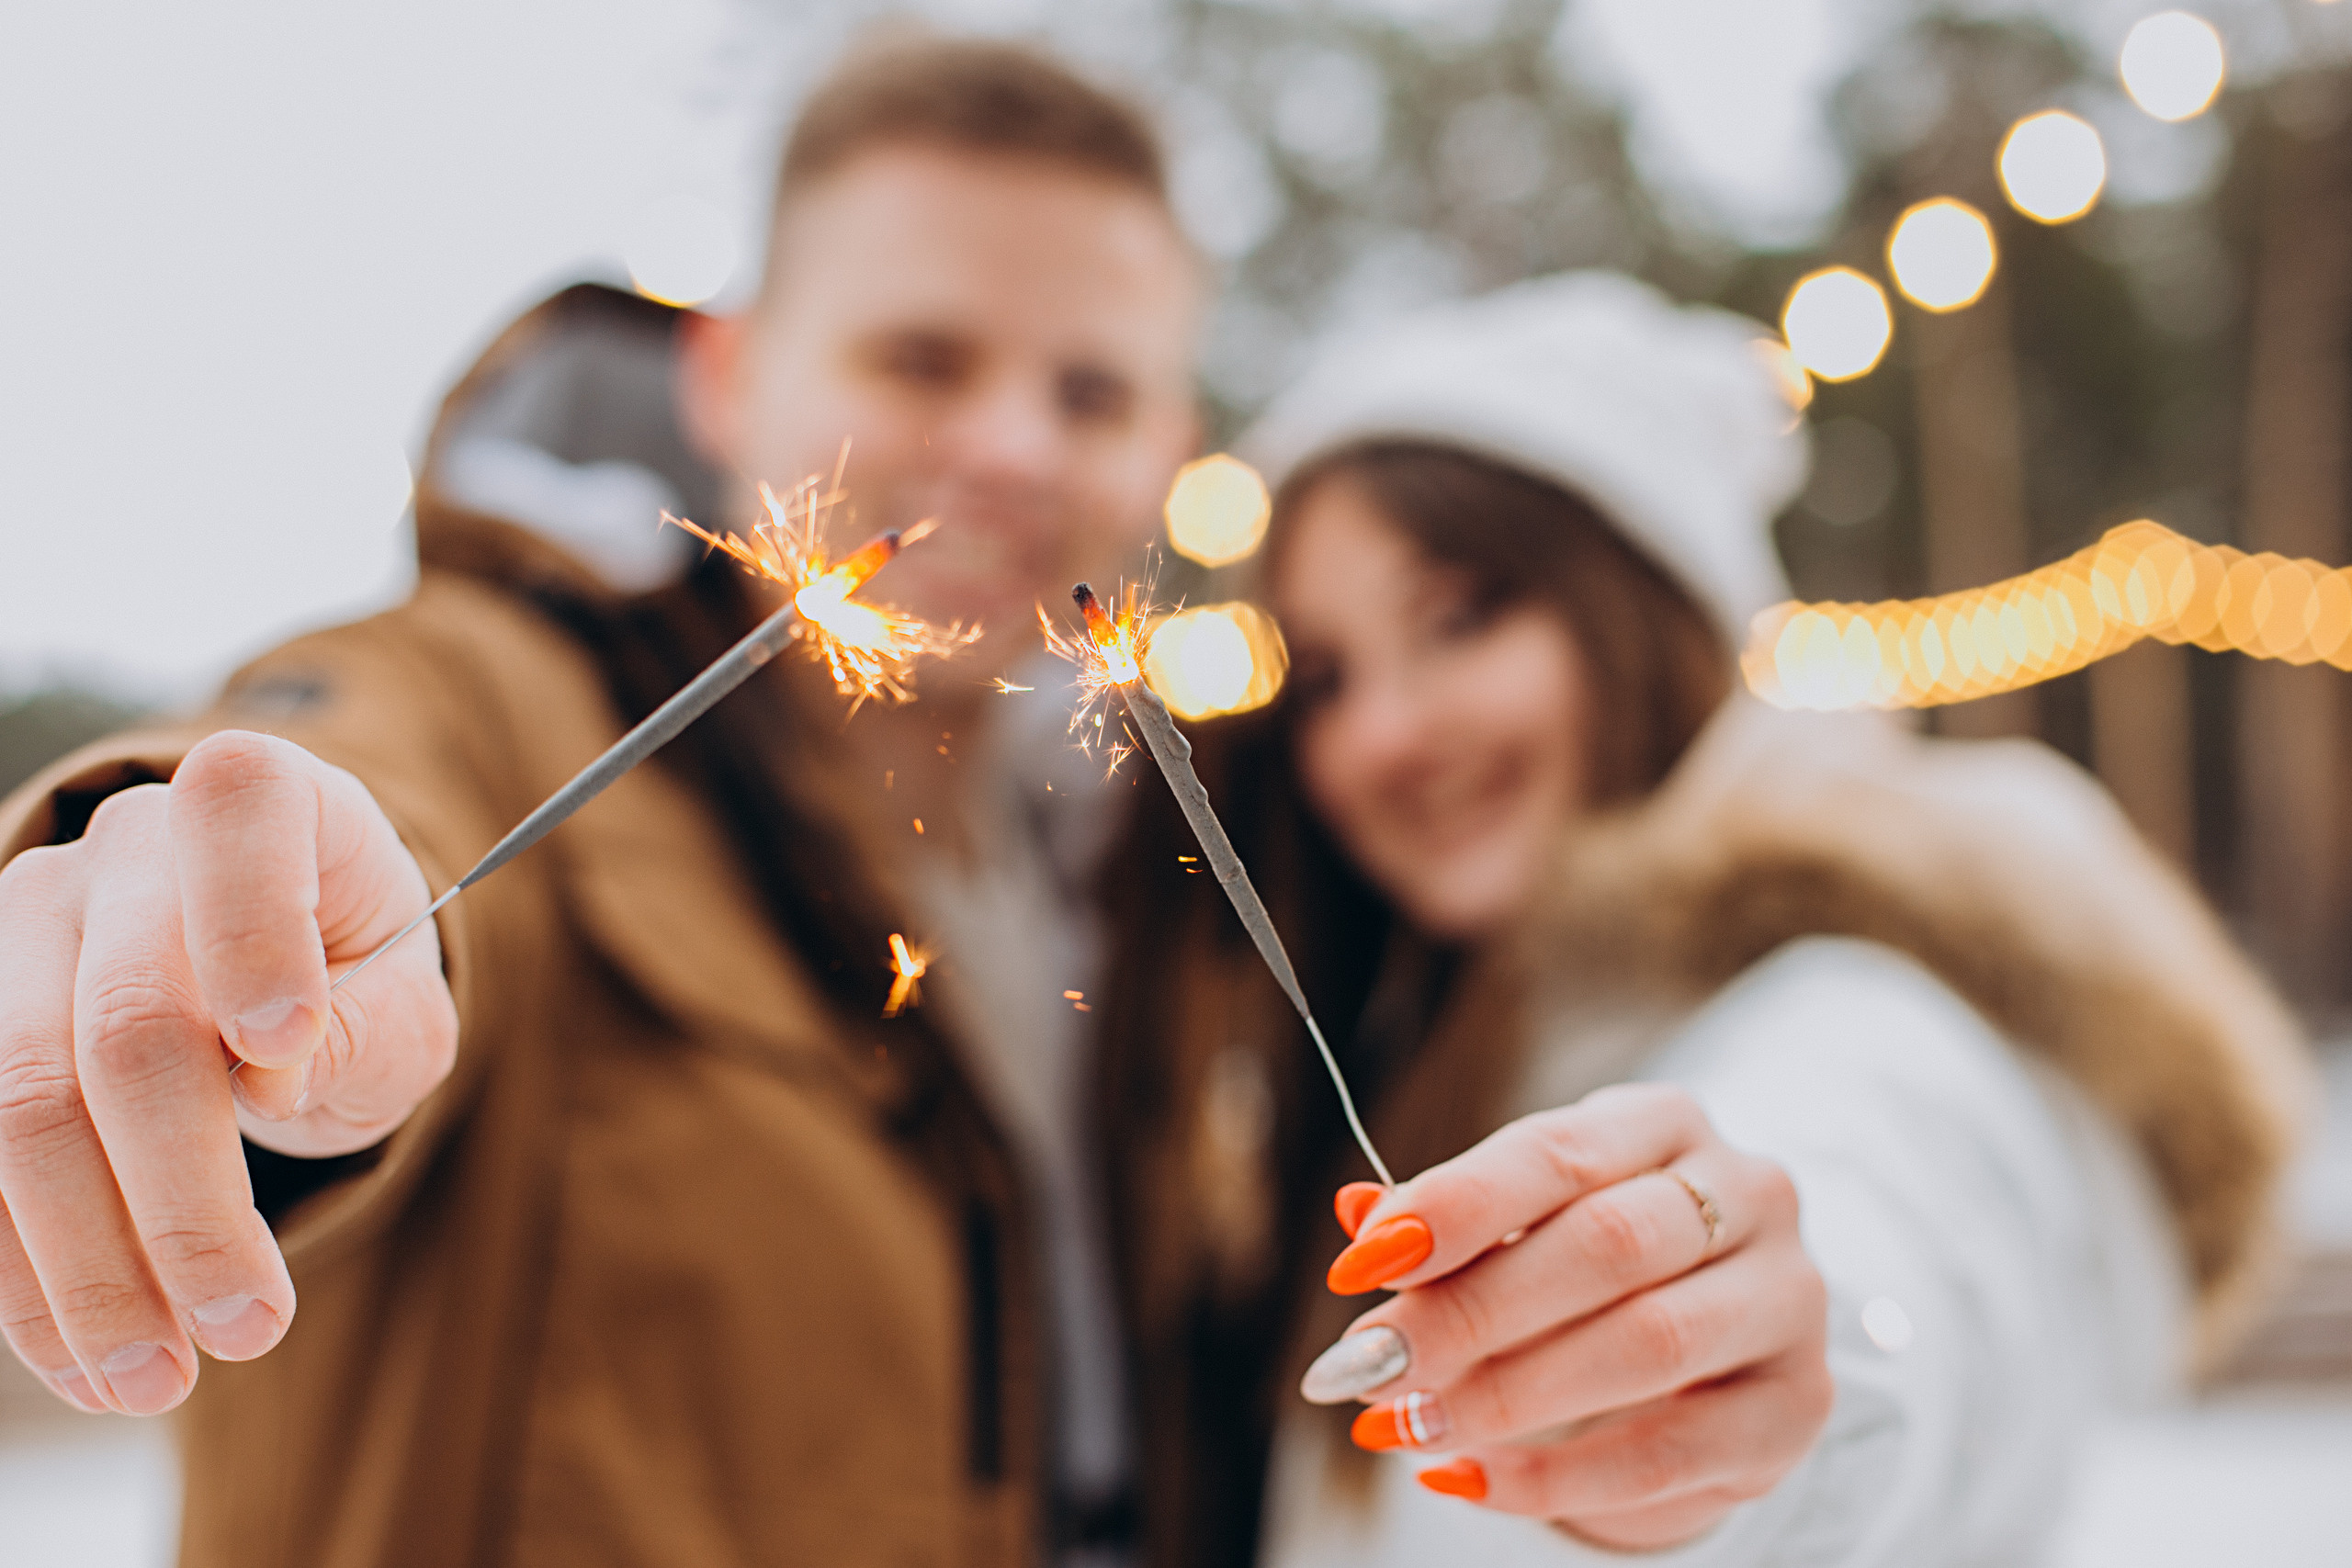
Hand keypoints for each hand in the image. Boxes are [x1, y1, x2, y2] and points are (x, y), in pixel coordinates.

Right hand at [0, 731, 456, 1414]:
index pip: (239, 815)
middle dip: (180, 1198)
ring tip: (158, 1381)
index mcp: (258, 798)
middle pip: (125, 1025)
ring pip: (16, 1102)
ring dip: (85, 1264)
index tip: (288, 1056)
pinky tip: (82, 1359)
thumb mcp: (400, 1000)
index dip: (255, 933)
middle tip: (248, 1329)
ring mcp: (19, 921)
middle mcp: (123, 844)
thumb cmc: (345, 977)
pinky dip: (20, 1275)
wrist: (256, 967)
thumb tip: (276, 1077)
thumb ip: (369, 1031)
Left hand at [1302, 1084, 1831, 1549]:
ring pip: (1648, 1344)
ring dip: (1507, 1393)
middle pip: (1606, 1245)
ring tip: (1407, 1424)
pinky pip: (1671, 1453)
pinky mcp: (1796, 1406)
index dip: (1451, 1208)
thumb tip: (1357, 1217)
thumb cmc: (1591, 1266)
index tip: (1354, 1267)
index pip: (1555, 1151)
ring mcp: (1786, 1299)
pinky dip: (1554, 1476)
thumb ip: (1450, 1228)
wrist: (1711, 1351)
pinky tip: (1465, 1478)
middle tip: (1370, 1361)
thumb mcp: (1520, 1225)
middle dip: (1469, 1311)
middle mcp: (1748, 1192)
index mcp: (1664, 1122)